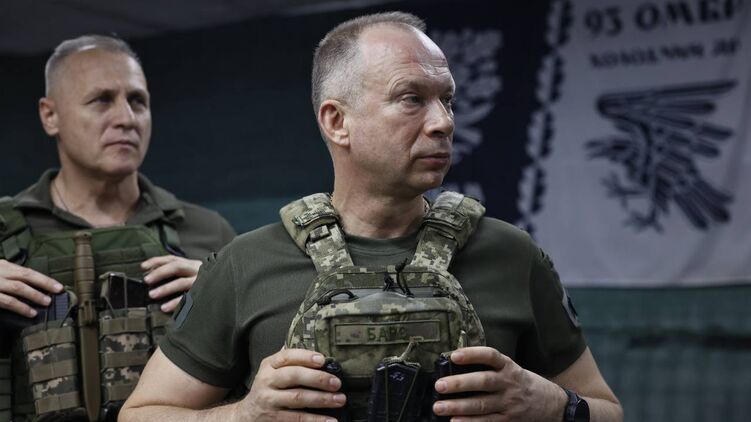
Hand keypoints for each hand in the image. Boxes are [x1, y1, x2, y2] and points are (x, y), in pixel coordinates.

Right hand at [0, 259, 63, 316]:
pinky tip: (31, 312)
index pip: (27, 271)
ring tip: (47, 302)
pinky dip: (21, 307)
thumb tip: (30, 287)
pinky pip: (8, 301)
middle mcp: (1, 272)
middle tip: (58, 290)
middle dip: (44, 283)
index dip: (44, 279)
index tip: (58, 286)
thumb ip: (10, 277)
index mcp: (4, 266)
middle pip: (26, 275)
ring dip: (35, 295)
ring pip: (18, 287)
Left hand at [141, 255, 201, 311]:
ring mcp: (201, 282)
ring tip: (152, 294)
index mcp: (192, 264)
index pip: (172, 259)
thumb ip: (177, 273)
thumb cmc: (205, 283)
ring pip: (182, 282)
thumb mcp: (192, 275)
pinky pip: (188, 298)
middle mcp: (197, 270)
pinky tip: (165, 308)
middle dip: (160, 272)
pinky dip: (175, 303)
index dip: (157, 261)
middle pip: (177, 267)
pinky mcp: (204, 294)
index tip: (143, 266)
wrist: (228, 288)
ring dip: (166, 288)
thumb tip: (153, 275)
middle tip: (146, 280)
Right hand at [236, 348, 345, 421]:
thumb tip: (315, 346)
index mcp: (269, 365)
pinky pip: (296, 418)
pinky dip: (315, 420)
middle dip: (317, 378)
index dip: (305, 357)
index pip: (287, 356)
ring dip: (321, 399)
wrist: (247, 413)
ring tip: (339, 400)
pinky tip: (329, 420)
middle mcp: (267, 381)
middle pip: (293, 376)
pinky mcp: (274, 418)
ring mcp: (269, 400)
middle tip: (336, 382)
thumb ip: (289, 359)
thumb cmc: (268, 387)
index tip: (323, 359)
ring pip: (297, 398)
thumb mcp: (272, 369)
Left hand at [432, 346, 566, 420]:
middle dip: (459, 384)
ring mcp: (508, 403)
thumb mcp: (511, 369)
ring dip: (458, 406)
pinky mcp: (508, 419)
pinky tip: (455, 421)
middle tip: (440, 385)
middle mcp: (508, 383)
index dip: (472, 354)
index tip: (454, 356)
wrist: (551, 403)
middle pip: (483, 382)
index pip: (490, 356)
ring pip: (481, 405)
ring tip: (439, 407)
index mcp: (508, 367)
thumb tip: (456, 366)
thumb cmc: (523, 383)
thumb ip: (489, 367)